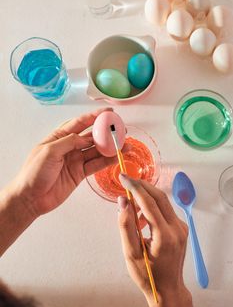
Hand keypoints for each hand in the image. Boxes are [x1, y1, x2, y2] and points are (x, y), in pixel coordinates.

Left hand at [1, 108, 127, 254]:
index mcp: (59, 137)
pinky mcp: (79, 173)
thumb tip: (86, 138)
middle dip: (106, 132)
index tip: (108, 112)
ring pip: (96, 151)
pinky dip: (106, 161)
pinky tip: (116, 157)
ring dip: (110, 148)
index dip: (94, 116)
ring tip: (125, 145)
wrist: (30, 198)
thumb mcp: (49, 151)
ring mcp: (75, 160)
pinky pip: (95, 165)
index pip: (79, 123)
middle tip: (121, 130)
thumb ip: (69, 142)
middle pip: (91, 136)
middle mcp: (69, 147)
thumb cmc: (33, 172)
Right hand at [117, 174, 192, 306]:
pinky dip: (151, 207)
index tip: (123, 178)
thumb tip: (123, 202)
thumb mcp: (130, 253)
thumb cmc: (148, 275)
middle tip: (126, 181)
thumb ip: (125, 225)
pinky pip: (165, 210)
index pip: (149, 203)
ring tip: (130, 207)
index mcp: (165, 236)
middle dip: (141, 186)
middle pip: (159, 197)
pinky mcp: (181, 228)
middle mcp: (177, 229)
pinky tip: (141, 218)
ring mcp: (181, 228)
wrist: (167, 289)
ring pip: (163, 202)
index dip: (135, 188)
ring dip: (146, 197)